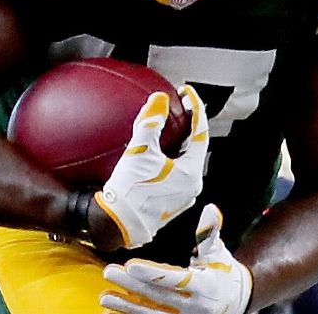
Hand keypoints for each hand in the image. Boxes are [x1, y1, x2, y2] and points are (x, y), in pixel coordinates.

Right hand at [91, 85, 208, 249]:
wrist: (116, 225)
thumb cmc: (130, 191)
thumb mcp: (140, 152)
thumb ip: (151, 123)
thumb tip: (159, 99)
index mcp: (191, 173)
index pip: (200, 133)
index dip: (195, 109)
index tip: (186, 92)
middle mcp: (191, 185)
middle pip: (194, 147)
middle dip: (188, 124)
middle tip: (179, 105)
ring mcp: (180, 195)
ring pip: (184, 160)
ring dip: (177, 140)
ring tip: (168, 123)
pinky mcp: (167, 200)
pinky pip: (174, 170)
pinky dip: (168, 155)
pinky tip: (154, 149)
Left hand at [101, 204, 252, 313]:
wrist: (235, 302)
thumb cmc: (223, 272)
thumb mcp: (219, 253)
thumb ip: (210, 234)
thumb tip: (209, 210)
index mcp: (205, 286)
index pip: (175, 279)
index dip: (152, 274)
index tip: (132, 266)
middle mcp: (193, 306)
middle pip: (157, 296)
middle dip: (131, 286)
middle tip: (110, 272)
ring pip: (151, 313)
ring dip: (127, 306)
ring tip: (106, 297)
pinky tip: (113, 312)